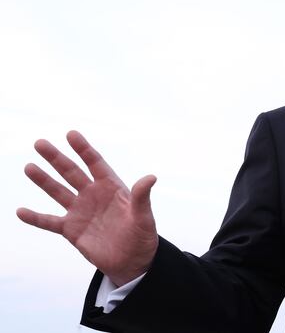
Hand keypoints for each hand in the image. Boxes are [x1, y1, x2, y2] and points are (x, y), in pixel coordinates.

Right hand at [17, 131, 158, 285]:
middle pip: (72, 172)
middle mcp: (93, 195)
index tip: (71, 134)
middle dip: (56, 158)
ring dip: (43, 180)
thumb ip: (142, 197)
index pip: (95, 163)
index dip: (83, 149)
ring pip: (58, 192)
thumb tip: (151, 177)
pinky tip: (20, 211)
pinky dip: (35, 218)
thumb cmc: (142, 236)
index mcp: (111, 187)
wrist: (132, 261)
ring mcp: (80, 211)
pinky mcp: (71, 230)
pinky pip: (49, 222)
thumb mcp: (144, 216)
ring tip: (29, 167)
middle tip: (40, 143)